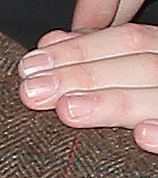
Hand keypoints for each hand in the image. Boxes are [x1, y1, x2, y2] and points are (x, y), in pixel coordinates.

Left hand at [21, 22, 157, 152]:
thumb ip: (100, 58)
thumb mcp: (133, 72)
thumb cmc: (147, 97)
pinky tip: (142, 136)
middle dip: (85, 75)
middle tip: (33, 92)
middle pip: (143, 66)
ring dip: (115, 102)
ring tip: (68, 109)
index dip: (79, 50)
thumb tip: (51, 44)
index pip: (129, 40)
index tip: (31, 66)